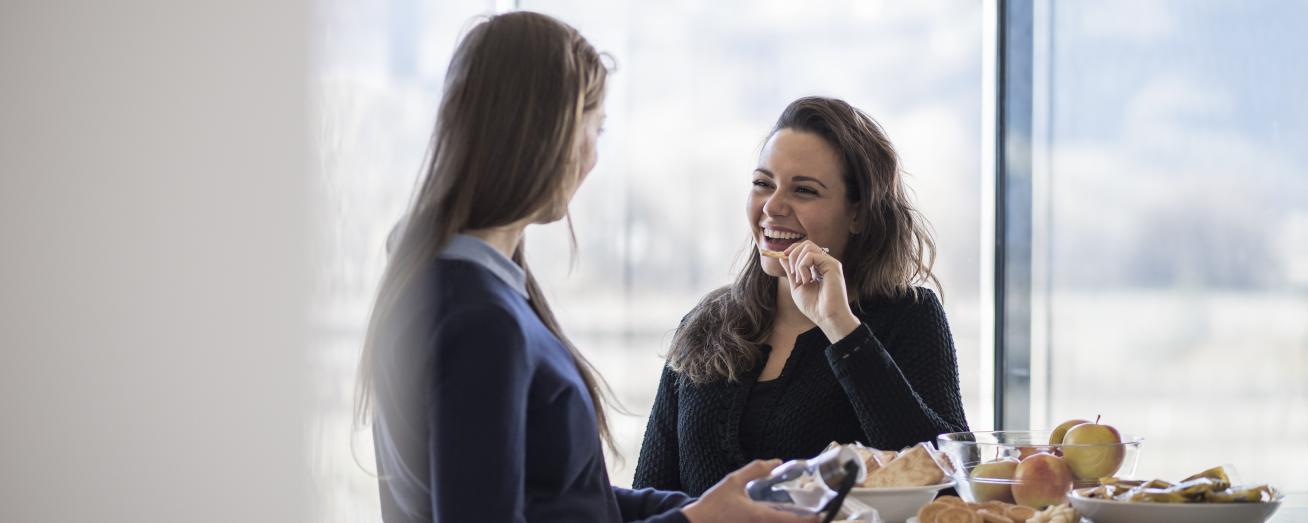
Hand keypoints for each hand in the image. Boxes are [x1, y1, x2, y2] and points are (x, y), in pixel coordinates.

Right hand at [682, 460, 820, 522]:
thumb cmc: (713, 506)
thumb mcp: (733, 482)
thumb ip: (755, 470)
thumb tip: (776, 462)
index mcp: (761, 517)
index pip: (794, 520)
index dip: (813, 519)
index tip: (825, 513)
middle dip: (806, 522)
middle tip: (818, 513)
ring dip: (792, 521)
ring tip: (805, 515)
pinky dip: (780, 522)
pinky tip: (782, 516)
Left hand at [779, 240, 859, 341]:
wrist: (826, 317)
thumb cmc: (814, 306)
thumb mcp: (797, 286)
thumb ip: (791, 271)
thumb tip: (782, 257)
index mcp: (818, 267)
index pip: (805, 249)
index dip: (792, 250)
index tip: (783, 257)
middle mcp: (825, 263)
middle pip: (806, 244)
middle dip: (793, 254)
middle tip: (792, 272)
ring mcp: (829, 263)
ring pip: (808, 247)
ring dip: (798, 262)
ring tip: (800, 279)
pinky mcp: (832, 265)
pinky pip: (811, 255)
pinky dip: (803, 266)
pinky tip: (806, 280)